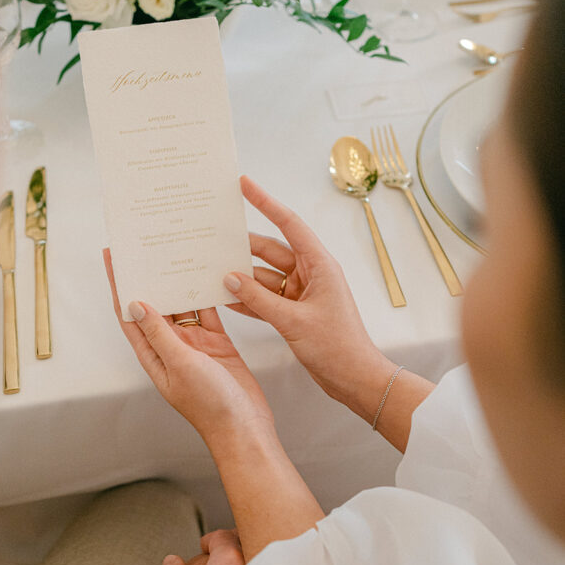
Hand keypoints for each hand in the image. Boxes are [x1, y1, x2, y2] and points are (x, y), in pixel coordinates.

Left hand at [104, 250, 275, 455]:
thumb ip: (159, 334)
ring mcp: (194, 346)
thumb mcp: (180, 365)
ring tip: (174, 252)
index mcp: (154, 356)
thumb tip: (136, 304)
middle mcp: (171, 348)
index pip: (130, 315)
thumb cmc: (210, 406)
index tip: (113, 258)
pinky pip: (209, 313)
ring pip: (182, 307)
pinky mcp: (218, 344)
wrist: (246, 428)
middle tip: (145, 246)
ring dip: (178, 283)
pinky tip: (206, 274)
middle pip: (154, 306)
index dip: (120, 286)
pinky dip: (207, 296)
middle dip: (148, 278)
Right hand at [224, 177, 395, 420]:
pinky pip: (266, 299)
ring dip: (241, 277)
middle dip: (242, 246)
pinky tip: (224, 298)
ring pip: (264, 277)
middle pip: (270, 251)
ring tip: (209, 270)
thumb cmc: (338, 347)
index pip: (288, 224)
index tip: (244, 184)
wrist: (356, 379)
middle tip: (213, 236)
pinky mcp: (294, 313)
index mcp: (319, 265)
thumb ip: (258, 299)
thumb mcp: (294, 321)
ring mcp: (301, 294)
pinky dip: (247, 299)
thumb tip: (229, 279)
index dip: (265, 202)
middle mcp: (310, 274)